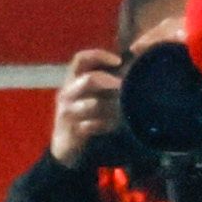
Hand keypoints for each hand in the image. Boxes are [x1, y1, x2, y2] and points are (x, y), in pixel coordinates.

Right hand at [49, 48, 122, 165]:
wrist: (66, 145)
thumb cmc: (85, 114)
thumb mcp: (94, 94)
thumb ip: (109, 81)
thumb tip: (136, 66)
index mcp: (73, 80)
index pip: (81, 59)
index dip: (99, 55)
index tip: (118, 60)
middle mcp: (68, 93)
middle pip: (88, 79)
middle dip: (109, 80)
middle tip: (124, 85)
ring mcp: (68, 112)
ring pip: (91, 104)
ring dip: (112, 106)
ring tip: (124, 109)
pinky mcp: (72, 130)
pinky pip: (91, 126)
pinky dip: (106, 125)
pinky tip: (115, 126)